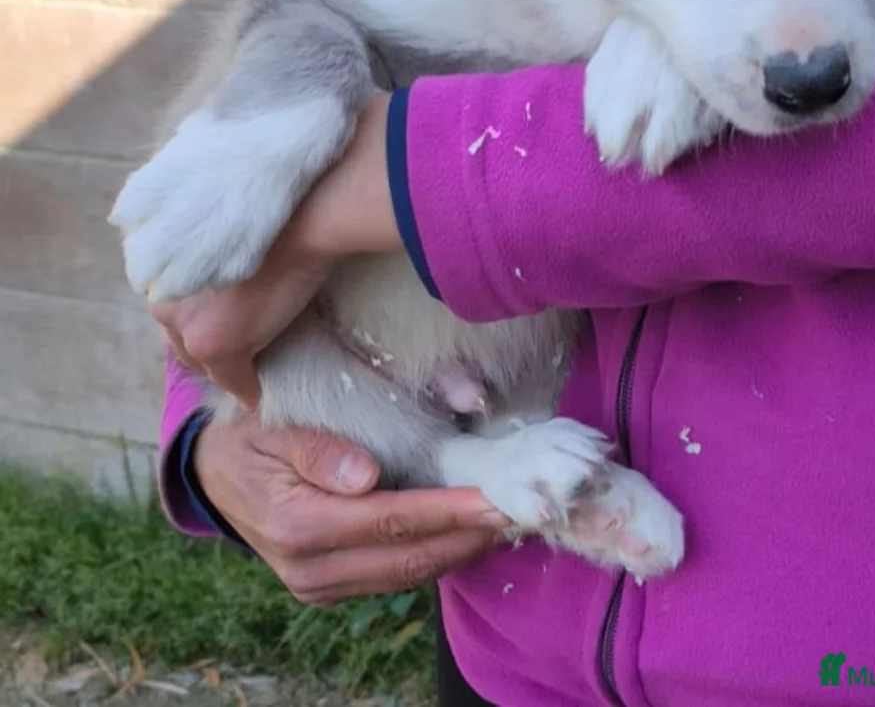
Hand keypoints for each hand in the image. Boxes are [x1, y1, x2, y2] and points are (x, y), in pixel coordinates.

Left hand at [152, 94, 401, 407]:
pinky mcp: (214, 344)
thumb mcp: (241, 195)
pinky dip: (250, 387)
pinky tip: (265, 391)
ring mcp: (183, 317)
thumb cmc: (289, 190)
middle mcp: (159, 282)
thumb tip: (248, 191)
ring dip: (226, 364)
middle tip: (238, 342)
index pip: (173, 285)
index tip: (228, 305)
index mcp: (156, 240)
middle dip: (204, 337)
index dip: (202, 299)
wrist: (310, 209)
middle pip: (178, 327)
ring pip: (200, 355)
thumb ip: (228, 210)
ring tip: (252, 368)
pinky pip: (234, 379)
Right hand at [195, 414, 508, 604]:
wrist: (213, 476)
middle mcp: (309, 569)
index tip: (493, 498)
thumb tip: (366, 475)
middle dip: (467, 538)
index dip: (447, 511)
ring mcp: (318, 586)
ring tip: (505, 524)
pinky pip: (391, 579)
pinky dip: (433, 558)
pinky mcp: (328, 589)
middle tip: (519, 512)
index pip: (390, 522)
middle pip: (406, 560)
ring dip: (458, 551)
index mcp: (297, 525)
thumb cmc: (250, 439)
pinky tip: (465, 534)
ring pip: (405, 577)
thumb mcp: (273, 428)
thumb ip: (318, 449)